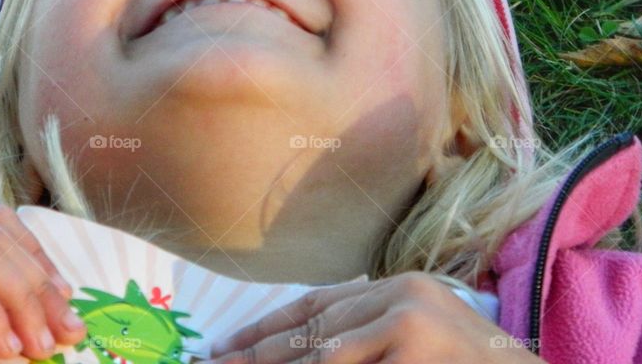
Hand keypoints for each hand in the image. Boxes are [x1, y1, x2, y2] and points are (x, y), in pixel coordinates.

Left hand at [202, 271, 542, 362]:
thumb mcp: (416, 342)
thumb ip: (366, 339)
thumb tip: (302, 354)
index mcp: (399, 288)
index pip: (319, 304)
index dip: (267, 327)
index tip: (225, 347)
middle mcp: (401, 293)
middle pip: (313, 325)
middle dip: (259, 351)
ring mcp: (409, 318)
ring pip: (323, 351)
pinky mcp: (414, 342)